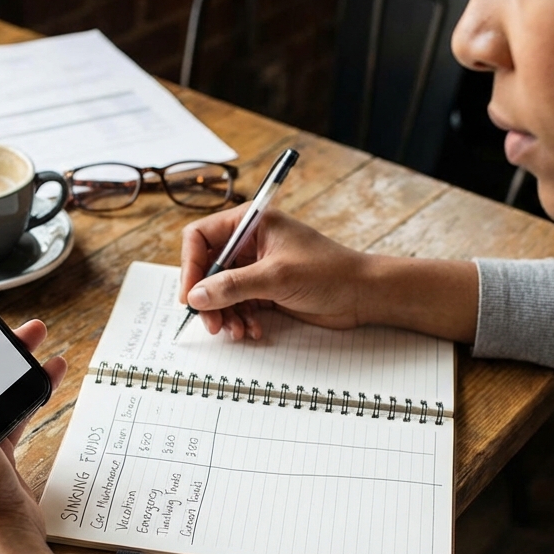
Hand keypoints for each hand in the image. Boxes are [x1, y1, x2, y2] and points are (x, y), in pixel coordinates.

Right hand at [180, 207, 371, 338]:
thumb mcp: (276, 277)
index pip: (200, 237)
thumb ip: (233, 286)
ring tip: (235, 331)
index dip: (190, 266)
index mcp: (251, 222)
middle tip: (211, 323)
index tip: (190, 295)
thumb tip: (196, 296)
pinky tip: (253, 330)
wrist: (363, 294)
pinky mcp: (265, 289)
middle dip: (207, 297)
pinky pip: (238, 304)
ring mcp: (257, 267)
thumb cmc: (328, 272)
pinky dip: (240, 319)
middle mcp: (250, 242)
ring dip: (224, 313)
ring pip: (221, 290)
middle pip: (207, 268)